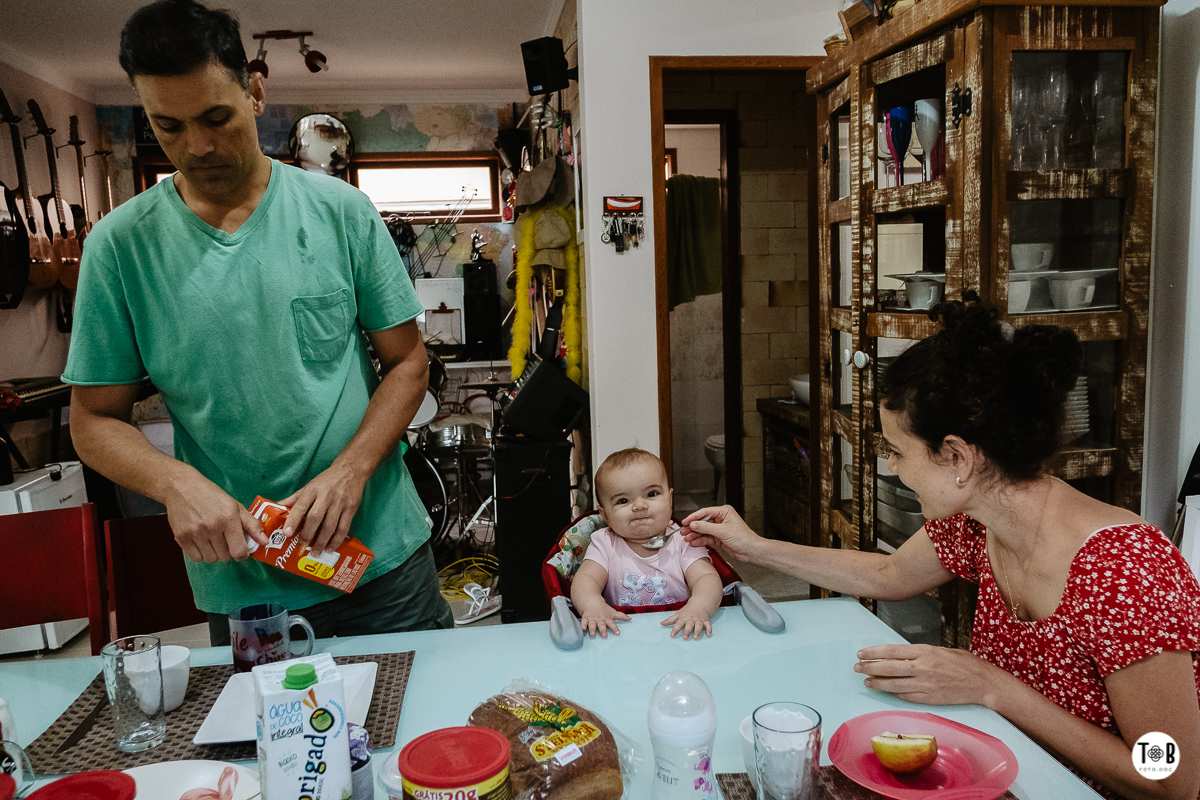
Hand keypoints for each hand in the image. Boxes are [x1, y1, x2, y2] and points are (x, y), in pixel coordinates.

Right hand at [164, 470, 265, 562]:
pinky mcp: (181, 537)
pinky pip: (196, 558)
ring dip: (214, 553)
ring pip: (210, 559)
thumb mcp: (236, 506)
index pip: (239, 551)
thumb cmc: (211, 496)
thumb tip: (265, 542)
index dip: (243, 554)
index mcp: (228, 518)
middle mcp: (212, 527)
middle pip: (225, 557)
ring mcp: (195, 533)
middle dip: (228, 551)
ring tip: (212, 539)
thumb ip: (252, 525)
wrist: (182, 486)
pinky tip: (201, 541)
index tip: (241, 550)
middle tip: (225, 539)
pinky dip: (200, 553)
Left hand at [279, 459, 368, 555]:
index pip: (300, 506)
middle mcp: (326, 496)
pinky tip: (331, 548)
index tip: (286, 533)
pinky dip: (337, 540)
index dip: (293, 520)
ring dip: (322, 541)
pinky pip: (344, 527)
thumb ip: (294, 499)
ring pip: (330, 526)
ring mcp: (340, 503)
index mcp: (312, 490)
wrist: (351, 470)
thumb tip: (276, 507)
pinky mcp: (351, 508)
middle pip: (315, 518)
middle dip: (308, 534)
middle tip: (302, 545)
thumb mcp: (309, 485)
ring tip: (315, 552)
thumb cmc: (327, 480)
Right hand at [579, 603, 631, 638]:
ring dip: (592, 630)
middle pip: (602, 625)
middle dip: (603, 630)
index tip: (618, 633)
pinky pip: (584, 622)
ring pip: (592, 625)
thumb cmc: (604, 609)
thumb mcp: (613, 612)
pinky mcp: (585, 618)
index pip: (612, 624)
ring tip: (593, 635)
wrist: (592, 601)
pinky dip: (583, 625)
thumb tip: (630, 619)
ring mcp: (592, 619)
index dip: (615, 628)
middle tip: (604, 636)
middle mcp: (600, 619)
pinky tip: (583, 629)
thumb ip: (621, 616)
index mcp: (607, 619)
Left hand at [662, 605, 712, 639]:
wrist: (700, 603)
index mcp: (684, 618)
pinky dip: (709, 629)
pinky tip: (709, 635)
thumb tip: (661, 623)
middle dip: (687, 631)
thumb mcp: (678, 614)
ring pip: (699, 625)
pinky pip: (708, 625)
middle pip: (689, 625)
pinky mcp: (706, 621)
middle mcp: (691, 619)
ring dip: (697, 631)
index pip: (678, 624)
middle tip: (685, 638)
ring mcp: (699, 620)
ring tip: (696, 638)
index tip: (672, 635)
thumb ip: (670, 620)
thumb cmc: (687, 611)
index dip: (675, 629)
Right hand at [680, 505, 762, 561]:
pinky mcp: (719, 538)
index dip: (694, 517)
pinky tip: (694, 542)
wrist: (751, 551)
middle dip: (693, 527)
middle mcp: (721, 519)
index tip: (685, 522)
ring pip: (704, 530)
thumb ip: (706, 527)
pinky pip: (707, 537)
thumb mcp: (723, 531)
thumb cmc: (744, 538)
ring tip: (687, 538)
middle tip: (684, 531)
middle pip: (703, 522)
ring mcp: (720, 529)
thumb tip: (694, 524)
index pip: (705, 512)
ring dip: (695, 535)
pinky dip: (700, 540)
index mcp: (724, 512)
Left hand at [854, 644, 1008, 705]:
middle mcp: (922, 667)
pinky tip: (887, 691)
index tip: (861, 653)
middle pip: (889, 668)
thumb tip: (900, 655)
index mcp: (924, 652)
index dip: (874, 653)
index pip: (892, 651)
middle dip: (870, 668)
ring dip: (878, 683)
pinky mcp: (930, 699)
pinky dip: (895, 694)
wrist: (983, 682)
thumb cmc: (964, 663)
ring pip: (895, 684)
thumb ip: (920, 653)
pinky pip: (907, 697)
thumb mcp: (941, 650)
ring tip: (866, 682)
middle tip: (857, 668)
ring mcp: (926, 684)